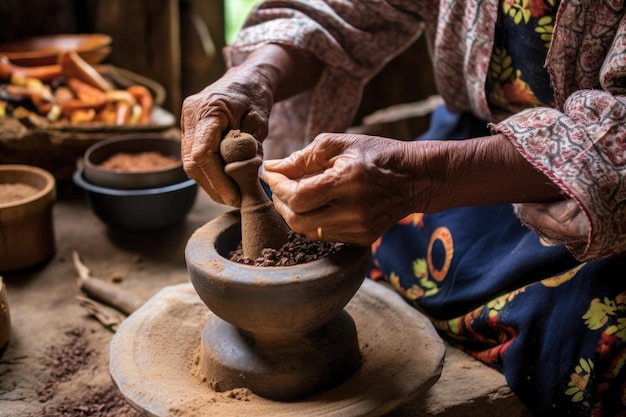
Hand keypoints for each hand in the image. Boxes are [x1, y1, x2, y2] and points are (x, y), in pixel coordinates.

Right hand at [180, 56, 275, 205]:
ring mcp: (187, 122)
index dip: (217, 179)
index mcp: (208, 108)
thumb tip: (248, 177)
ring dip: (211, 183)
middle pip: (192, 162)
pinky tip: (226, 183)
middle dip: (214, 186)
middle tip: (236, 202)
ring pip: (190, 164)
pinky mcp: (190, 129)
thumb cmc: (255, 93)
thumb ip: (252, 146)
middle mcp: (190, 115)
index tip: (234, 197)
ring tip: (233, 196)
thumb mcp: (260, 119)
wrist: (247, 75)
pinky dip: (209, 173)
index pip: (202, 153)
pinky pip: (194, 157)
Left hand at [261, 133, 423, 245]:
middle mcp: (354, 210)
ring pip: (308, 231)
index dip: (277, 187)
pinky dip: (312, 222)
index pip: (297, 196)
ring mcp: (359, 229)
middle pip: (297, 220)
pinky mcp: (362, 239)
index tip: (270, 174)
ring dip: (294, 214)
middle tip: (279, 187)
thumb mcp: (340, 144)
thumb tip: (271, 168)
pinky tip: (316, 206)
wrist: (416, 178)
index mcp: (347, 181)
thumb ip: (303, 157)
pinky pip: (324, 236)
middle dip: (281, 203)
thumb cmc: (376, 155)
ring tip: (295, 195)